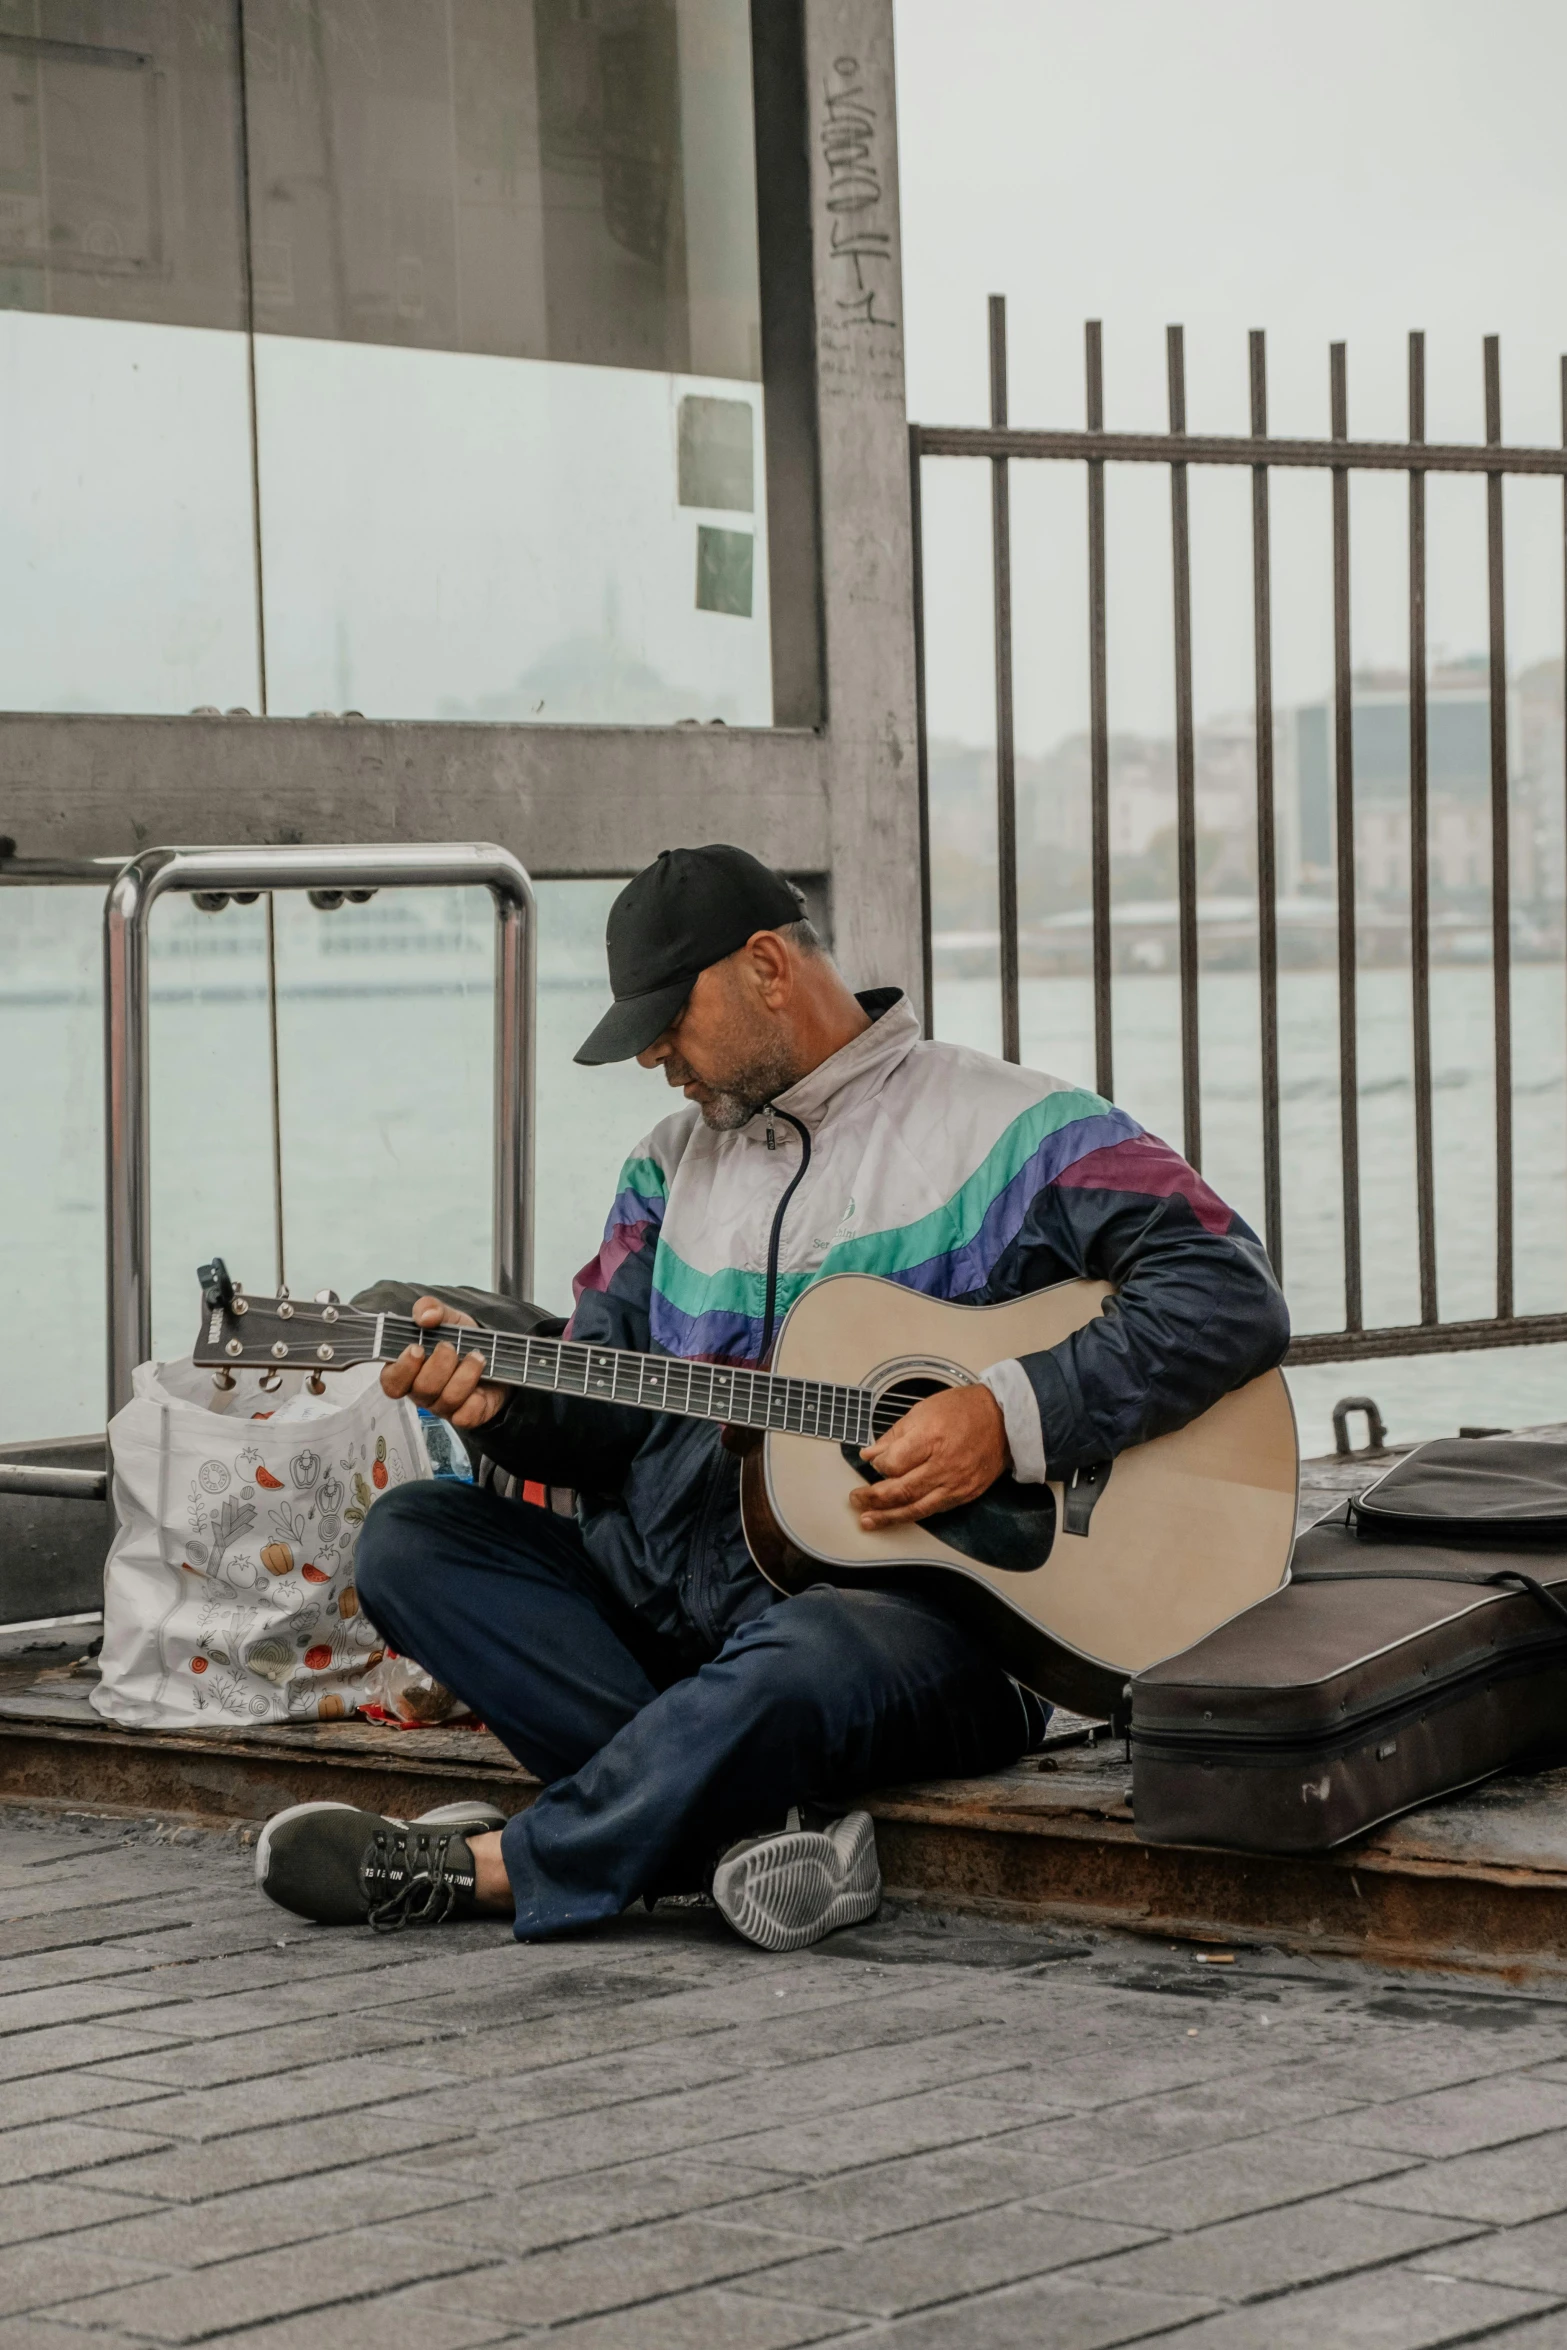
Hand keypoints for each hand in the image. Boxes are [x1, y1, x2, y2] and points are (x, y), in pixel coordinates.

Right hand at [379, 1297, 505, 1431]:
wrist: (494, 1354)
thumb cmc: (460, 1338)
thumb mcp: (446, 1316)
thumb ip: (430, 1308)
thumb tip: (426, 1316)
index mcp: (408, 1370)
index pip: (391, 1381)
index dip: (402, 1368)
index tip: (418, 1349)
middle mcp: (421, 1392)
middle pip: (422, 1389)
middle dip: (440, 1365)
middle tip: (451, 1347)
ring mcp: (442, 1407)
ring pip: (447, 1400)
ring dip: (465, 1375)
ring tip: (477, 1356)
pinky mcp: (465, 1416)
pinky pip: (465, 1416)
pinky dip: (476, 1399)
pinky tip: (483, 1385)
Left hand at [851, 1383, 1010, 1530]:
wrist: (1004, 1419)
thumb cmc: (963, 1410)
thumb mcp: (922, 1410)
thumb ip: (894, 1435)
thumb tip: (870, 1454)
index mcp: (930, 1438)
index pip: (893, 1464)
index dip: (878, 1466)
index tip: (874, 1462)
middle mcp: (943, 1465)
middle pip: (901, 1490)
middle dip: (873, 1498)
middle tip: (856, 1499)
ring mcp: (956, 1483)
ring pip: (916, 1508)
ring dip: (888, 1517)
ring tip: (867, 1521)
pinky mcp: (965, 1494)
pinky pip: (934, 1510)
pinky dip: (913, 1514)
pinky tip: (898, 1516)